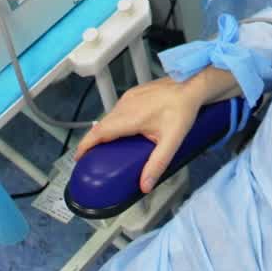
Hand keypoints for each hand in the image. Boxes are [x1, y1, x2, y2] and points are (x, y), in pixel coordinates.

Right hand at [74, 76, 204, 194]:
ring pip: (110, 116)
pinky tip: (121, 130)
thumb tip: (144, 186)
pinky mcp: (135, 92)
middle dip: (93, 141)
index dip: (86, 145)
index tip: (78, 158)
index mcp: (131, 116)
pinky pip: (118, 109)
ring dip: (104, 130)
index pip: (100, 132)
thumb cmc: (183, 110)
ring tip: (104, 147)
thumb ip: (157, 164)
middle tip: (91, 158)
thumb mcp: (172, 141)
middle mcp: (126, 104)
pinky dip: (114, 121)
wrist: (192, 84)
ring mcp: (130, 96)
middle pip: (102, 125)